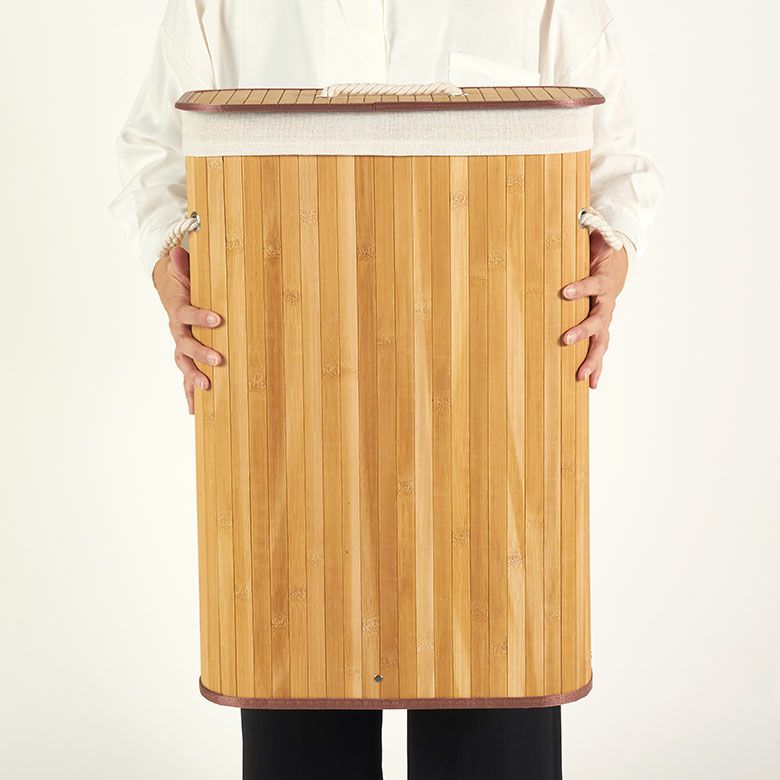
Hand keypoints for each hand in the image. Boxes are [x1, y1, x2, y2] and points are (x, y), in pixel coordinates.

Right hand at [152, 246, 222, 413]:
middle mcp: (177, 330)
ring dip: (194, 377)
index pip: (187, 314)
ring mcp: (180, 344)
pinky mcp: (184, 355)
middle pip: (185, 344)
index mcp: (178, 309)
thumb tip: (177, 251)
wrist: (170, 290)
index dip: (200, 317)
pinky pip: (185, 375)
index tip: (217, 319)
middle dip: (201, 353)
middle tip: (218, 360)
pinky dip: (189, 392)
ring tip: (207, 388)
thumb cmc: (182, 281)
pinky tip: (194, 410)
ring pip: (184, 363)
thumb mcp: (182, 269)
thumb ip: (182, 263)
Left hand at [560, 230, 627, 388]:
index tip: (565, 292)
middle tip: (565, 339)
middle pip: (599, 319)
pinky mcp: (602, 328)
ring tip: (579, 376)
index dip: (581, 288)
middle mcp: (607, 303)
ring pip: (602, 341)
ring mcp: (606, 318)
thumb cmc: (598, 254)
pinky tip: (590, 384)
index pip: (593, 285)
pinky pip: (601, 349)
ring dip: (592, 359)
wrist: (617, 266)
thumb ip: (588, 231)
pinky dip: (596, 367)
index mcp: (603, 281)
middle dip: (583, 331)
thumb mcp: (593, 240)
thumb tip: (578, 214)